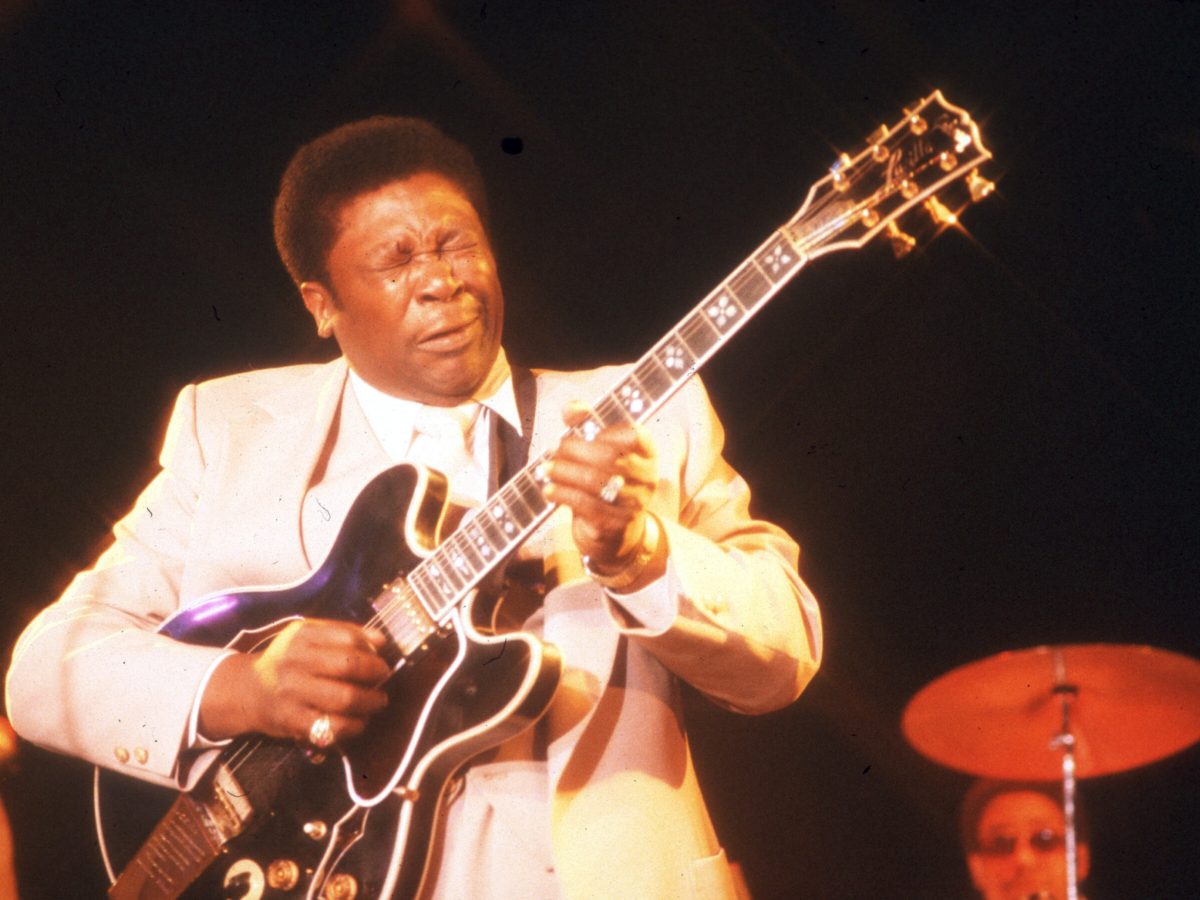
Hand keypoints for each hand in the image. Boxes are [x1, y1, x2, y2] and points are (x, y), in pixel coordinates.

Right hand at [199, 619, 389, 743]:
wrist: (248, 690)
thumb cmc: (288, 660)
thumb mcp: (308, 636)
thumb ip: (344, 633)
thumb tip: (381, 641)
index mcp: (301, 636)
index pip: (347, 638)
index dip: (371, 649)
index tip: (380, 657)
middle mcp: (295, 663)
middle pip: (348, 666)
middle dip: (375, 673)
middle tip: (384, 679)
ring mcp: (293, 693)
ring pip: (344, 698)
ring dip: (370, 701)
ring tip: (378, 701)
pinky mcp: (292, 721)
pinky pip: (333, 726)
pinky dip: (354, 725)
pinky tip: (360, 721)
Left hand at [542, 401, 663, 580]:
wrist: (618, 533)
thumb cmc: (605, 481)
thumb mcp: (600, 450)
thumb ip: (586, 423)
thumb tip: (572, 409)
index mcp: (647, 454)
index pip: (635, 436)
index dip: (608, 431)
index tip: (589, 434)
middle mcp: (646, 478)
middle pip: (609, 458)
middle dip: (574, 451)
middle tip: (553, 450)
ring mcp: (633, 503)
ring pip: (596, 482)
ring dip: (564, 472)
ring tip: (546, 469)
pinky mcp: (616, 524)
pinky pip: (587, 506)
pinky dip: (563, 495)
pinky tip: (549, 490)